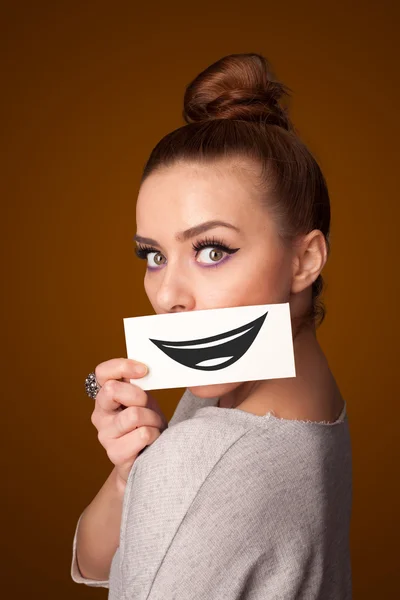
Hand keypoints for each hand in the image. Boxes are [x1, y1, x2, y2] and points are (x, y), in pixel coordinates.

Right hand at [90, 357, 166, 485]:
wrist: (146, 458)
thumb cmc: (146, 423)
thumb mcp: (143, 398)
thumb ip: (139, 383)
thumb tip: (146, 367)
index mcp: (104, 395)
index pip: (102, 372)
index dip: (123, 366)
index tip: (144, 370)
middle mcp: (99, 413)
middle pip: (113, 390)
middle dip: (140, 395)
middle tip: (147, 406)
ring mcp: (104, 434)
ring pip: (134, 414)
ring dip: (152, 419)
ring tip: (153, 425)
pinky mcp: (115, 453)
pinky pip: (143, 434)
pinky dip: (155, 435)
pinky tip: (152, 440)